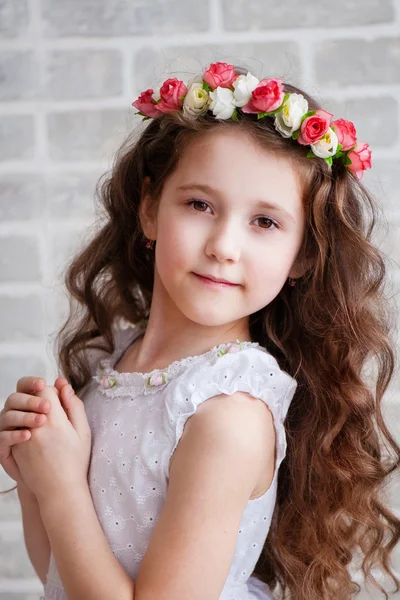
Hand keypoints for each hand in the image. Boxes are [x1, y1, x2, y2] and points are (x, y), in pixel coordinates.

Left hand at [11, 382, 90, 503]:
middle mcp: (34, 426)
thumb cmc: (75, 461)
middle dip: (39, 401)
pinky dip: (23, 427)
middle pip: (29, 399)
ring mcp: (21, 437)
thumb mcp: (83, 431)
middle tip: (52, 415)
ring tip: (44, 427)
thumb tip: (63, 385)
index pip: (44, 390)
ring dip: (30, 414)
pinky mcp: (13, 447)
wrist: (59, 490)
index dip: (53, 393)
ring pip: (20, 412)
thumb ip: (74, 405)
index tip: (61, 404)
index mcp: (53, 419)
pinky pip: (15, 427)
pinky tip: (36, 439)